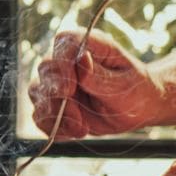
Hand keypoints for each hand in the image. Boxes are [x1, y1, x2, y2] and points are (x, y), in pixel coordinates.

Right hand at [29, 30, 166, 138]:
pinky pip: (40, 115)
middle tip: (78, 119)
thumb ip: (101, 75)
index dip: (61, 65)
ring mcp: (57, 81)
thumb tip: (82, 59)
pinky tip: (74, 133)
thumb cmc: (135, 89)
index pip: (64, 42)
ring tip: (82, 129)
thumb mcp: (124, 85)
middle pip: (46, 69)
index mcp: (88, 44)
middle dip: (56, 97)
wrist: (138, 109)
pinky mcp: (53, 102)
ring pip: (38, 93)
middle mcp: (68, 59)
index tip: (69, 90)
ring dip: (55, 115)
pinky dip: (54, 128)